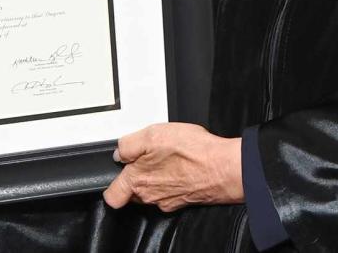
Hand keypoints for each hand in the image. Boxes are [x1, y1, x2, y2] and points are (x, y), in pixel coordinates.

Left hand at [102, 123, 242, 212]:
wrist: (224, 168)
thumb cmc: (193, 152)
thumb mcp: (153, 135)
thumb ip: (129, 145)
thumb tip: (120, 152)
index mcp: (137, 182)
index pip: (113, 197)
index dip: (112, 185)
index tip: (118, 172)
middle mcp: (151, 197)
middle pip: (134, 192)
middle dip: (138, 175)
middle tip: (149, 156)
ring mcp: (168, 201)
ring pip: (153, 191)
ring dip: (158, 176)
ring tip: (169, 157)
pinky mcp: (184, 200)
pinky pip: (172, 191)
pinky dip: (175, 179)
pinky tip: (183, 165)